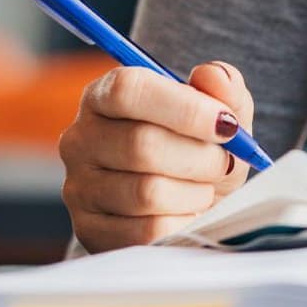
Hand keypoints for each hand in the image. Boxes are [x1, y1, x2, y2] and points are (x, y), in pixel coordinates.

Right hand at [58, 61, 254, 252]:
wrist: (185, 203)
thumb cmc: (199, 149)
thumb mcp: (220, 114)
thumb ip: (223, 87)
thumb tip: (212, 75)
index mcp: (104, 96)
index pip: (129, 90)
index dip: (184, 107)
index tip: (227, 124)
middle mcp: (80, 139)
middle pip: (141, 144)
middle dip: (200, 157)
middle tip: (224, 163)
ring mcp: (79, 187)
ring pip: (146, 192)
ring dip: (194, 192)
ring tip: (205, 188)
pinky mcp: (89, 230)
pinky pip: (146, 231)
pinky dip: (182, 223)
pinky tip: (189, 213)